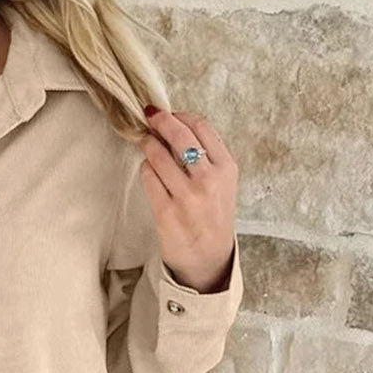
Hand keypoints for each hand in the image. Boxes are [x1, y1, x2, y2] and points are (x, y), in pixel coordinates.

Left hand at [140, 109, 238, 292]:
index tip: (170, 114)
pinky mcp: (166, 210)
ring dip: (148, 144)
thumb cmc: (214, 216)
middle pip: (179, 135)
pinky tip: (149, 170)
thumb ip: (207, 156)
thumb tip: (176, 125)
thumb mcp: (223, 183)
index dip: (181, 116)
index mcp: (227, 168)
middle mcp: (209, 179)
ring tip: (146, 142)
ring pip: (158, 154)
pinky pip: (148, 176)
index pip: (201, 127)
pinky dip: (146, 168)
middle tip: (149, 116)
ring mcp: (187, 195)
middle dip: (160, 120)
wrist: (209, 258)